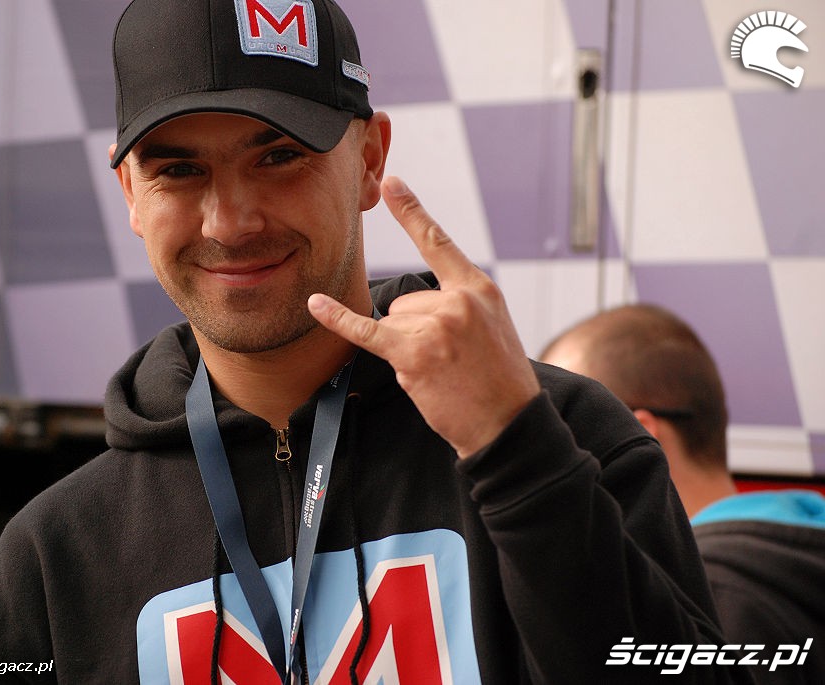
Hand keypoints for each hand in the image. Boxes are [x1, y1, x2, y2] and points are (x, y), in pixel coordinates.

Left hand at [308, 176, 540, 457]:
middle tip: (449, 359)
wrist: (509, 423)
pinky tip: (317, 305)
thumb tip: (414, 307)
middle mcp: (457, 301)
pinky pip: (367, 332)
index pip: (438, 242)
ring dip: (406, 349)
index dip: (412, 211)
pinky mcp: (414, 354)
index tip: (391, 183)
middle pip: (405, 300)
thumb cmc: (500, 381)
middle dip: (416, 330)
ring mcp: (435, 326)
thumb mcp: (494, 327)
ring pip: (393, 322)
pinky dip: (339, 320)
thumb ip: (460, 305)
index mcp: (479, 289)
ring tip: (441, 371)